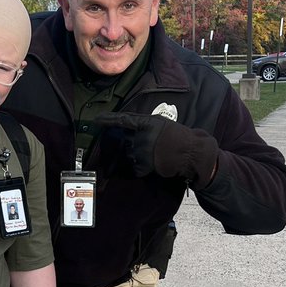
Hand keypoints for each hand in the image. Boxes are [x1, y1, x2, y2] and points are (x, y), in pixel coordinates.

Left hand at [98, 111, 218, 187]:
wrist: (189, 153)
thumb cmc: (177, 137)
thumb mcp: (160, 123)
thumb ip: (143, 124)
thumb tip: (128, 127)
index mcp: (146, 123)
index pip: (122, 120)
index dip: (108, 119)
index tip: (96, 119)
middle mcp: (141, 137)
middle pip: (125, 140)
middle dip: (130, 143)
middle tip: (147, 145)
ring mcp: (141, 151)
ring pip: (129, 154)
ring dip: (137, 155)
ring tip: (153, 154)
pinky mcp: (143, 165)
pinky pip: (135, 167)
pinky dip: (140, 167)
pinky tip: (152, 163)